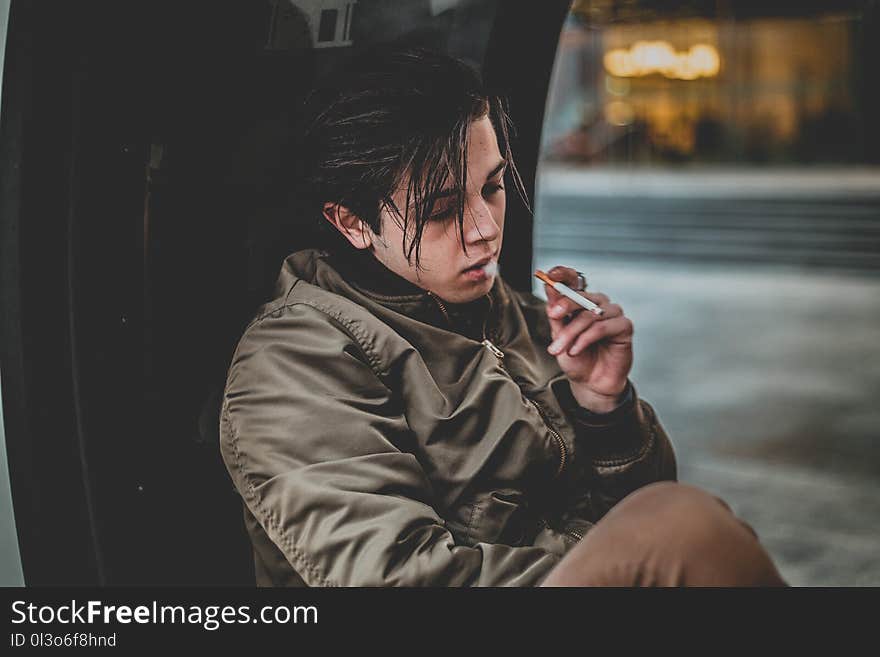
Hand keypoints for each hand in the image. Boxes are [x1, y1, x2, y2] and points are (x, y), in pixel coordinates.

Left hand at [543, 266, 632, 412]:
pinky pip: (602, 327)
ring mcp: (613, 313)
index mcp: (581, 302)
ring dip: (571, 332)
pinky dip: (585, 339)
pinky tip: (575, 350)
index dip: (563, 274)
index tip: (550, 274)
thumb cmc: (576, 359)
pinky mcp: (624, 326)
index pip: (574, 280)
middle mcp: (598, 304)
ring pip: (589, 314)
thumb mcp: (559, 335)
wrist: (590, 383)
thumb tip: (550, 288)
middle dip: (564, 306)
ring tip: (560, 349)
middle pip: (581, 295)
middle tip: (553, 315)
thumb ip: (556, 313)